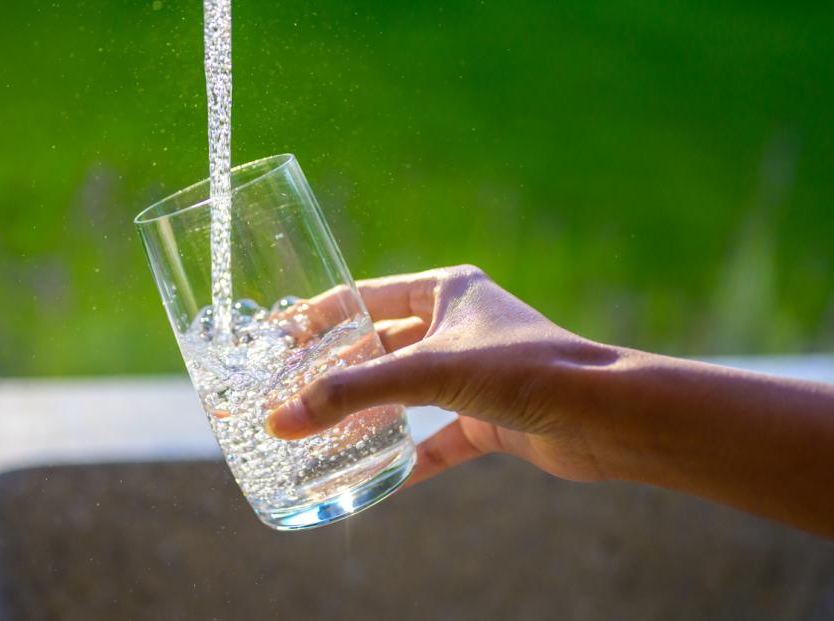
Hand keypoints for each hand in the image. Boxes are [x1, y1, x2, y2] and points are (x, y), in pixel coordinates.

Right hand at [266, 265, 620, 485]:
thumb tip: (282, 418)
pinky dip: (411, 456)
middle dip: (340, 370)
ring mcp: (475, 373)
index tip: (281, 336)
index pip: (368, 297)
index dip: (323, 315)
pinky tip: (380, 477)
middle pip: (383, 346)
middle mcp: (459, 326)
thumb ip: (352, 394)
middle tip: (292, 388)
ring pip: (408, 393)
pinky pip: (438, 437)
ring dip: (371, 412)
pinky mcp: (490, 415)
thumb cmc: (524, 369)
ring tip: (322, 428)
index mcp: (447, 291)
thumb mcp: (428, 372)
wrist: (603, 416)